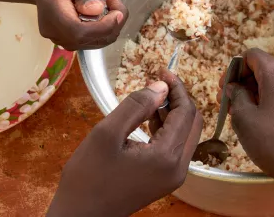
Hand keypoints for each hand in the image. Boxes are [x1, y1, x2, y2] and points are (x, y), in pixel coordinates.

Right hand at [30, 0, 127, 50]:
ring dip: (111, 27)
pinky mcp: (68, 39)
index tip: (117, 11)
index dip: (103, 27)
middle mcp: (53, 30)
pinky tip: (105, 13)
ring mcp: (59, 37)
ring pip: (94, 43)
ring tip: (111, 4)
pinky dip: (105, 30)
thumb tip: (96, 10)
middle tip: (116, 2)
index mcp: (52, 11)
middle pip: (88, 40)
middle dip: (112, 25)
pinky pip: (92, 41)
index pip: (78, 32)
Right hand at [47, 71, 201, 216]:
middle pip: (192, 122)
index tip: (162, 71)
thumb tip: (161, 86)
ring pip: (186, 134)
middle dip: (179, 98)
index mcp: (167, 157)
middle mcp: (179, 168)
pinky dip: (168, 128)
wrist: (80, 216)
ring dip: (174, 112)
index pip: (186, 112)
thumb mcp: (106, 133)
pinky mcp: (166, 179)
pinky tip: (150, 117)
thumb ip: (136, 106)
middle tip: (159, 81)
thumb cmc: (88, 177)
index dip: (177, 88)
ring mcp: (174, 176)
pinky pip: (175, 147)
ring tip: (151, 97)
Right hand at [219, 49, 273, 215]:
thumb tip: (234, 87)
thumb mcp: (244, 118)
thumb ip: (236, 95)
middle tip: (228, 103)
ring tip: (242, 114)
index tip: (224, 89)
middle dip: (243, 82)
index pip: (252, 55)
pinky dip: (271, 100)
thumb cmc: (272, 141)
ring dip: (256, 92)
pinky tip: (262, 121)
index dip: (234, 69)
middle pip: (264, 68)